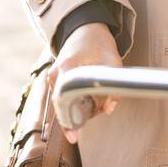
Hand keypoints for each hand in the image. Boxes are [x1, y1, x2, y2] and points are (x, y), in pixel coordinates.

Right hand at [48, 22, 122, 143]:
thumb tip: (108, 110)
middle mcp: (56, 74)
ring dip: (84, 106)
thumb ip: (114, 87)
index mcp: (67, 68)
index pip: (64, 101)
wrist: (86, 29)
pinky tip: (91, 95)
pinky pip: (66, 98)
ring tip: (100, 97)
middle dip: (85, 113)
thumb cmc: (100, 44)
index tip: (74, 138)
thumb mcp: (114, 62)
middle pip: (66, 106)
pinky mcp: (56, 80)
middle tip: (104, 106)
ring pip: (66, 103)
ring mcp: (53, 77)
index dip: (68, 122)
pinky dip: (79, 101)